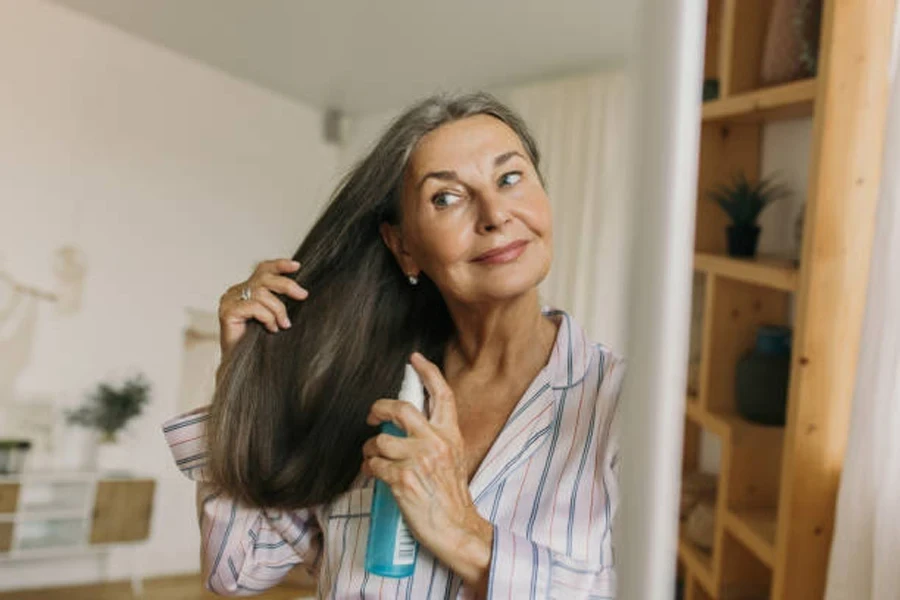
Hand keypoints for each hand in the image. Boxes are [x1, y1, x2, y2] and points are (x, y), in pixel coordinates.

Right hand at [217, 258, 308, 356]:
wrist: (241, 365)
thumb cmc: (258, 342)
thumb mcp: (273, 316)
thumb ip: (278, 301)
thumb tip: (301, 291)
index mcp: (245, 289)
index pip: (262, 269)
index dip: (280, 265)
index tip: (297, 266)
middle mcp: (235, 291)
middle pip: (264, 278)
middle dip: (287, 285)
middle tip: (303, 295)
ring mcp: (229, 300)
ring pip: (261, 293)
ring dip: (278, 309)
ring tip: (283, 324)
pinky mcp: (227, 312)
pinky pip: (253, 307)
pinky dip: (267, 317)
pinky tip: (271, 329)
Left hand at [362, 353, 492, 593]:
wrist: (457, 529)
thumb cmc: (451, 497)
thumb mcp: (452, 458)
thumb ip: (435, 438)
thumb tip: (408, 425)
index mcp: (450, 435)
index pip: (441, 395)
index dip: (427, 372)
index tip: (414, 359)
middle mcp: (436, 443)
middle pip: (401, 408)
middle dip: (380, 408)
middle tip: (372, 416)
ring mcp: (419, 461)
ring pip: (381, 440)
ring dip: (370, 449)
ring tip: (372, 458)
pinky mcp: (402, 480)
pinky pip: (374, 465)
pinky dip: (369, 468)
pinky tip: (373, 473)